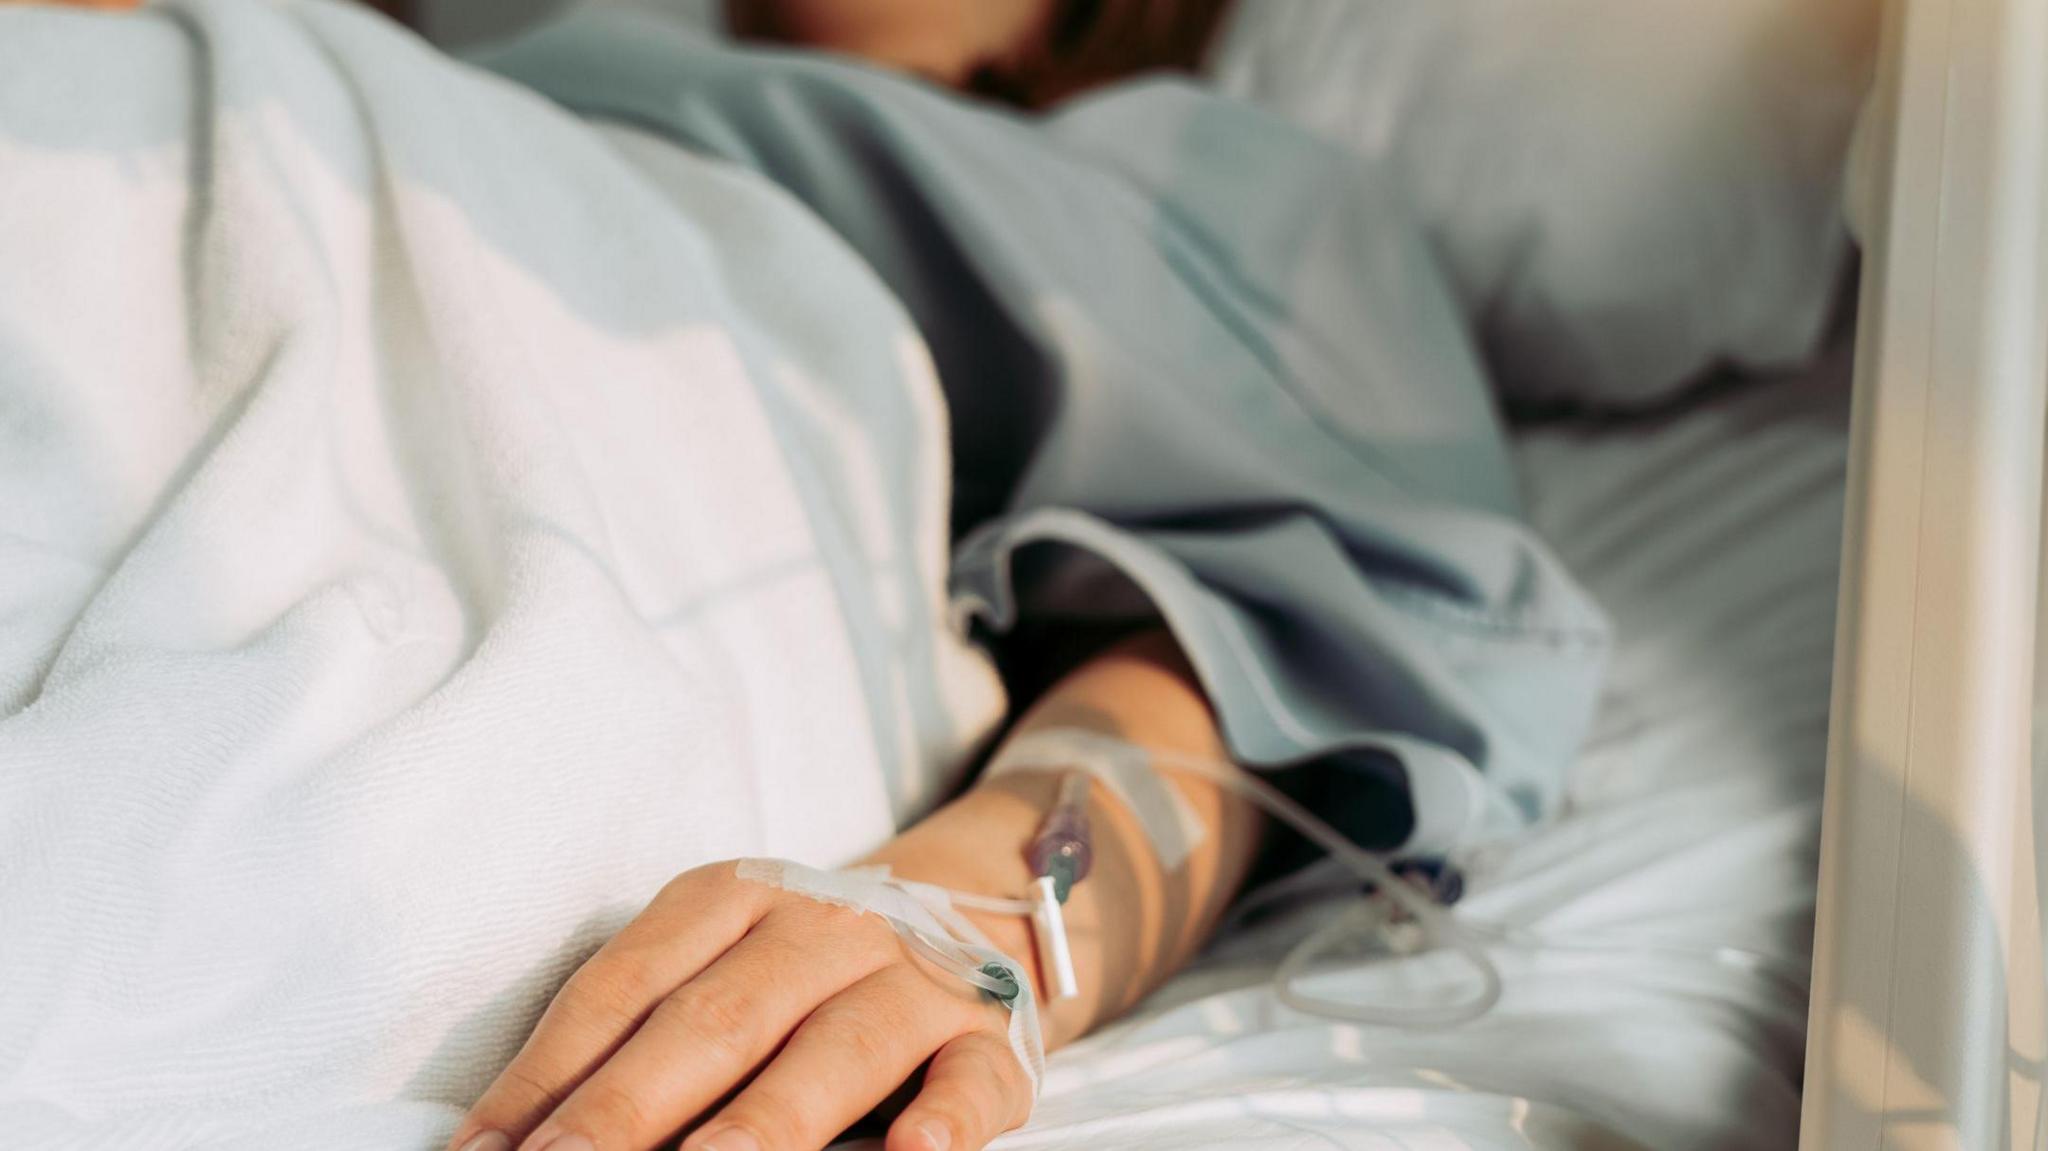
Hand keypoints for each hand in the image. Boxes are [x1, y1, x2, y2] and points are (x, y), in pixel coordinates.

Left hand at [448, 860, 1034, 1150]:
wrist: (978, 913)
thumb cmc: (803, 973)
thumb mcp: (719, 965)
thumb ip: (633, 1038)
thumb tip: (506, 1141)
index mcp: (733, 900)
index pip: (624, 986)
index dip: (550, 1071)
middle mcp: (824, 927)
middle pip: (717, 1020)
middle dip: (630, 1109)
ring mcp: (914, 981)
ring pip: (840, 1050)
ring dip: (769, 1121)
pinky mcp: (990, 1040)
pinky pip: (971, 1078)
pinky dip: (948, 1118)